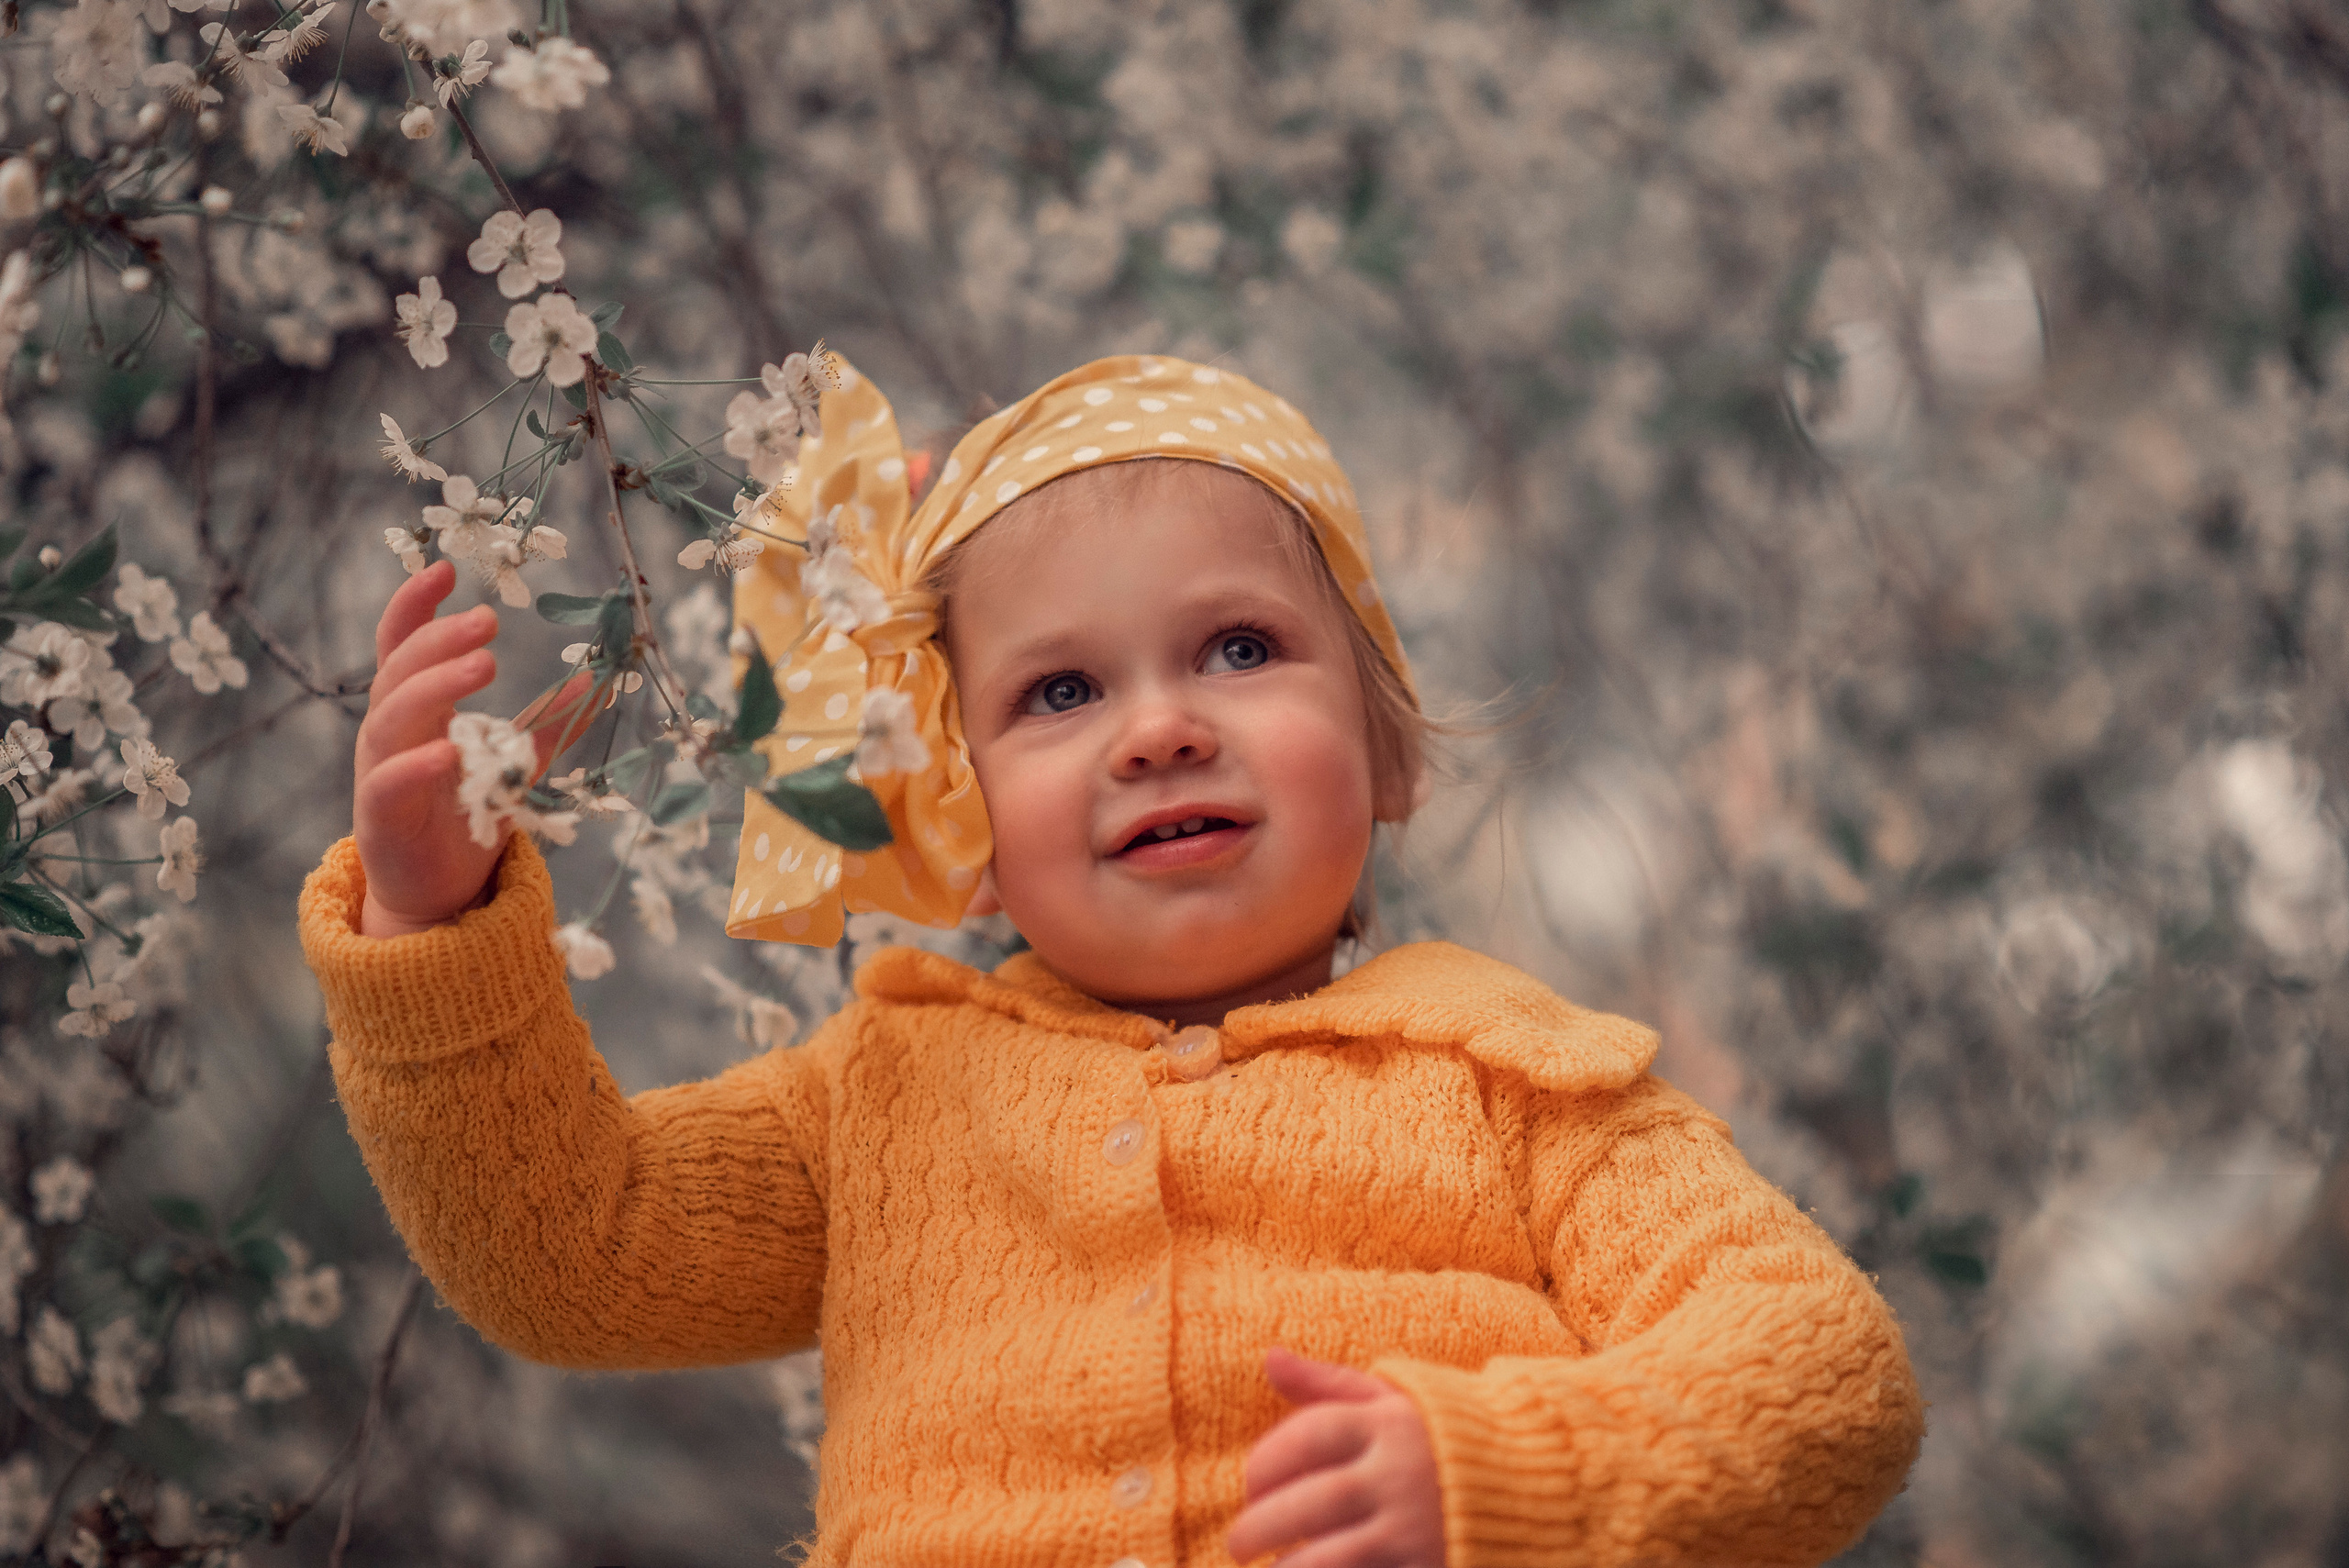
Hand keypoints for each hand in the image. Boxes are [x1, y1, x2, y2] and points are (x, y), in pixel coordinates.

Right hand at [353, 560, 590, 937]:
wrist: (437, 891)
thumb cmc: (468, 814)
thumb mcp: (516, 761)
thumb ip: (548, 722)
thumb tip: (596, 679)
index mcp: (416, 710)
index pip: (402, 645)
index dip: (416, 606)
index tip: (445, 568)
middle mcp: (390, 732)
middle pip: (400, 671)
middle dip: (441, 639)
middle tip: (490, 619)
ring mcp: (379, 772)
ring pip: (391, 717)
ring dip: (435, 685)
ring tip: (485, 664)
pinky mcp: (380, 818)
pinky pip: (386, 783)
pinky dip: (415, 765)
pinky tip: (449, 750)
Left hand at [1227, 1346, 1446, 1567]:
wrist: (1530, 1481)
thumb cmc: (1440, 1438)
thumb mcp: (1391, 1400)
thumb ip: (1327, 1383)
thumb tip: (1269, 1357)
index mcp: (1390, 1424)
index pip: (1311, 1435)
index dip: (1266, 1461)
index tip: (1249, 1485)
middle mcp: (1403, 1474)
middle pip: (1315, 1501)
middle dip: (1262, 1526)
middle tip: (1238, 1544)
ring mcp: (1419, 1528)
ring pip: (1335, 1556)